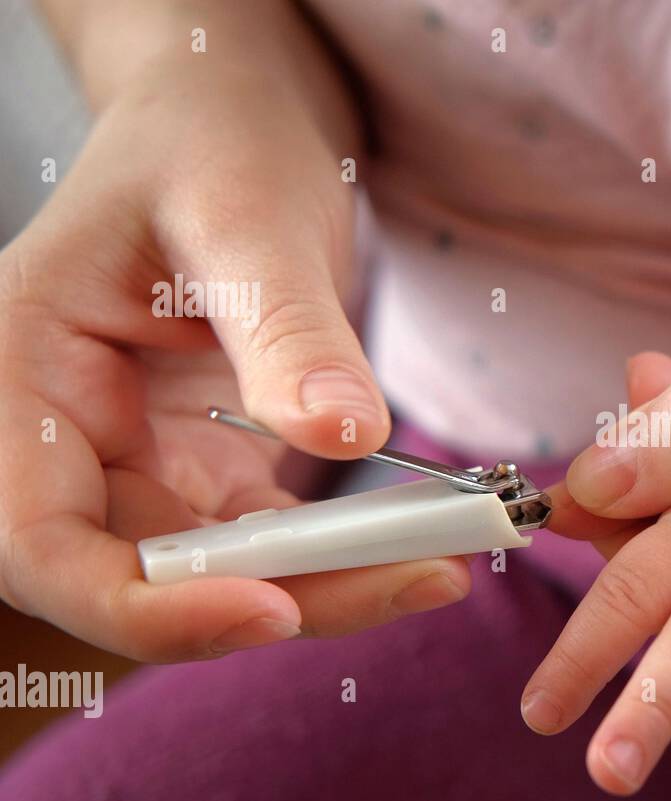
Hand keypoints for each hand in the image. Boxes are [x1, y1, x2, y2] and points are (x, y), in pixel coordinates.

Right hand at [0, 53, 467, 660]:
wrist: (234, 135)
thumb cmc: (213, 145)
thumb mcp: (245, 215)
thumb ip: (286, 329)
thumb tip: (345, 437)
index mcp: (21, 375)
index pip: (41, 541)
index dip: (143, 606)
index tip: (272, 610)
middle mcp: (64, 440)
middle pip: (141, 582)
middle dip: (277, 601)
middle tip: (420, 575)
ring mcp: (136, 466)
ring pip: (216, 580)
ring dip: (327, 588)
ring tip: (444, 559)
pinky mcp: (204, 476)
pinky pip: (268, 548)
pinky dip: (342, 557)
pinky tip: (425, 540)